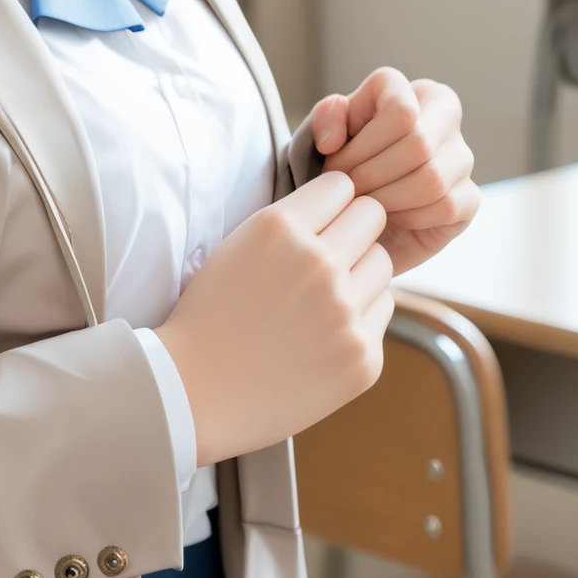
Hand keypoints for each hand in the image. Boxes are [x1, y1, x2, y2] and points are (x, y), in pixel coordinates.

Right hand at [156, 172, 391, 462]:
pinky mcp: (363, 357)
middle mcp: (319, 264)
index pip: (342, 186)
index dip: (331, 203)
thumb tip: (341, 205)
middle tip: (329, 255)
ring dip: (360, 274)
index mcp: (280, 229)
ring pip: (383, 265)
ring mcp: (345, 313)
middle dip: (353, 230)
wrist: (194, 392)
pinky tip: (321, 335)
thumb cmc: (210, 316)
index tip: (320, 220)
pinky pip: (381, 312)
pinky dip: (359, 318)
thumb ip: (290, 224)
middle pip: (373, 217)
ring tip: (321, 299)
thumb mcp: (236, 248)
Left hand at [308, 69, 479, 275]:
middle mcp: (447, 117)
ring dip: (386, 198)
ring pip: (432, 179)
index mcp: (418, 91)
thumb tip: (333, 141)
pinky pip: (445, 207)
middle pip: (418, 144)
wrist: (358, 207)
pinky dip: (408, 217)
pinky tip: (387, 218)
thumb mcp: (325, 133)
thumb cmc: (345, 160)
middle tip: (346, 191)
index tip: (334, 163)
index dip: (361, 145)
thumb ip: (325, 118)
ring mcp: (463, 158)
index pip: (401, 111)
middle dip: (371, 174)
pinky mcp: (470, 199)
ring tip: (361, 205)